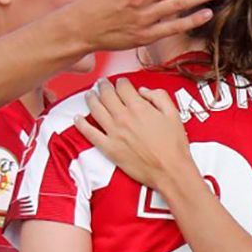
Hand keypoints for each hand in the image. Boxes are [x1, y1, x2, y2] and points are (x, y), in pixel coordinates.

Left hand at [77, 79, 192, 190]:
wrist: (170, 170)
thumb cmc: (174, 146)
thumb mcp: (174, 114)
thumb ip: (159, 97)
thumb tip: (144, 91)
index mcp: (139, 107)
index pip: (123, 87)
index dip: (121, 81)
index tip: (120, 82)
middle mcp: (123, 117)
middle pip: (106, 95)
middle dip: (103, 86)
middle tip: (101, 83)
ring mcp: (113, 133)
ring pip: (96, 110)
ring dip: (91, 99)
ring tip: (89, 94)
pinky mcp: (108, 148)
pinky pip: (89, 133)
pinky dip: (81, 124)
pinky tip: (77, 118)